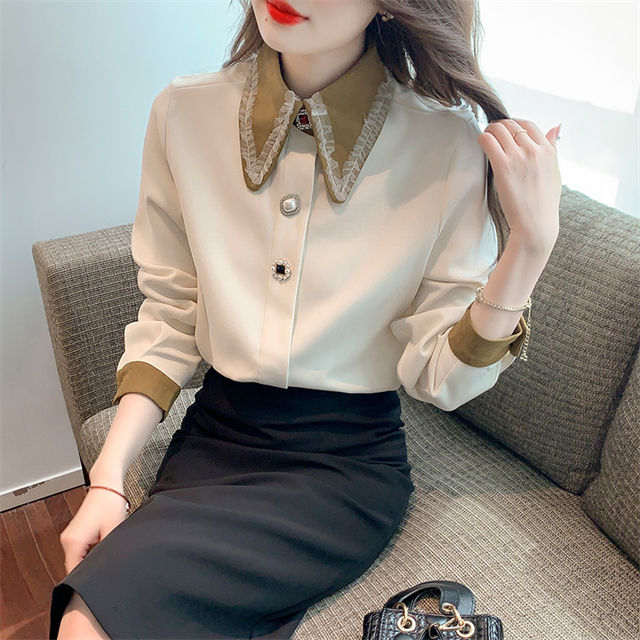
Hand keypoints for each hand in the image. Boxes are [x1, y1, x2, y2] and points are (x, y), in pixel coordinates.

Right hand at [59, 485, 127, 574]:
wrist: (106, 485)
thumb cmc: (110, 504)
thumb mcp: (113, 531)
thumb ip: (109, 552)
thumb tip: (110, 567)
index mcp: (73, 542)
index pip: (74, 572)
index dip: (87, 580)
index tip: (99, 583)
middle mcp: (67, 540)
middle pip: (74, 566)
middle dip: (89, 571)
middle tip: (105, 572)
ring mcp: (69, 537)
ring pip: (76, 559)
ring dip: (89, 561)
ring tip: (105, 559)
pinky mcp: (74, 534)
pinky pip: (79, 551)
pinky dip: (89, 553)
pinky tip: (101, 550)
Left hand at [477, 118, 561, 250]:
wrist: (535, 224)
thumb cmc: (544, 203)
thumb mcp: (555, 172)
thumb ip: (553, 148)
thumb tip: (557, 127)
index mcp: (548, 151)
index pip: (528, 125)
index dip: (514, 124)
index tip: (506, 131)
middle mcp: (534, 150)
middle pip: (512, 125)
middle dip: (500, 127)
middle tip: (492, 134)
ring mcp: (518, 157)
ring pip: (499, 129)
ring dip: (489, 131)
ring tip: (485, 138)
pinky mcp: (503, 166)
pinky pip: (488, 141)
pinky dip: (482, 138)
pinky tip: (480, 143)